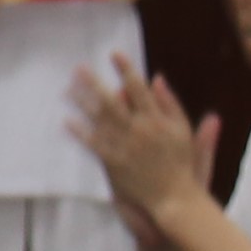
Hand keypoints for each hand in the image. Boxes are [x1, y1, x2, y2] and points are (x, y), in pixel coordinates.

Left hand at [63, 57, 211, 217]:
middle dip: (94, 83)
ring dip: (82, 103)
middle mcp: (139, 130)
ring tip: (67, 88)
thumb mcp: (183, 130)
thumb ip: (170, 103)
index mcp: (157, 120)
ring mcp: (125, 146)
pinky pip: (94, 144)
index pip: (138, 89)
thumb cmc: (180, 162)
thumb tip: (156, 78)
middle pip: (112, 101)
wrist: (174, 197)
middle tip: (79, 67)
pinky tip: (67, 121)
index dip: (125, 70)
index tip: (114, 54)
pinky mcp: (114, 163)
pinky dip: (81, 132)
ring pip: (99, 120)